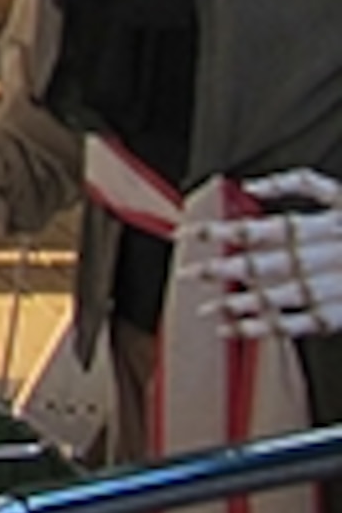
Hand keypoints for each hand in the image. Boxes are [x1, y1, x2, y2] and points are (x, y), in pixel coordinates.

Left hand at [183, 169, 341, 338]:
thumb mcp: (341, 196)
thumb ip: (298, 184)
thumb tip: (252, 185)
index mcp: (319, 227)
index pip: (258, 229)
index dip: (220, 232)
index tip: (187, 235)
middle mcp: (322, 257)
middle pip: (262, 264)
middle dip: (220, 270)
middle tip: (186, 273)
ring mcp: (333, 288)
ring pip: (277, 297)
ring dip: (237, 303)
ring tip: (206, 308)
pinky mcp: (341, 314)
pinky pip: (298, 323)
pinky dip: (264, 327)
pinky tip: (237, 328)